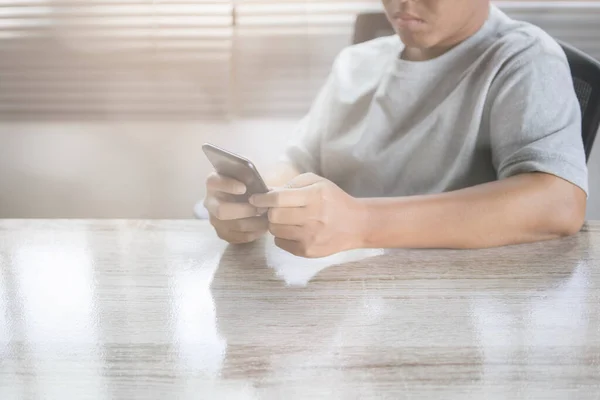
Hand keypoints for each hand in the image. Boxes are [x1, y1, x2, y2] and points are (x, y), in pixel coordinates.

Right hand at [204, 172, 267, 243]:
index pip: (215, 183)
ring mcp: (214, 220)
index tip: (243, 188)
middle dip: (245, 211)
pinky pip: (238, 237)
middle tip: (262, 209)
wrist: (241, 200)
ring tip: (268, 219)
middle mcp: (210, 202)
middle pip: (222, 210)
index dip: (228, 186)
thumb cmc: (245, 185)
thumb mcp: (246, 176)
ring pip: (233, 225)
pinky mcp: (222, 233)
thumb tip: (266, 190)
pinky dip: (254, 233)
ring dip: (254, 224)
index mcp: (213, 183)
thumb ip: (252, 178)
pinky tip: (263, 228)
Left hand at [249, 173, 365, 257]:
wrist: (356, 225)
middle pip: (274, 216)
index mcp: (314, 197)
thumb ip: (292, 184)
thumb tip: (267, 192)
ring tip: (286, 219)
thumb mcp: (318, 183)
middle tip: (274, 209)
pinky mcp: (307, 251)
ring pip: (275, 230)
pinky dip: (282, 236)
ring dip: (276, 224)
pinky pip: (281, 243)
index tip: (255, 199)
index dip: (263, 199)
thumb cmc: (334, 200)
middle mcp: (312, 218)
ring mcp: (309, 237)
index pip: (279, 199)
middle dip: (270, 212)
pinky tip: (294, 230)